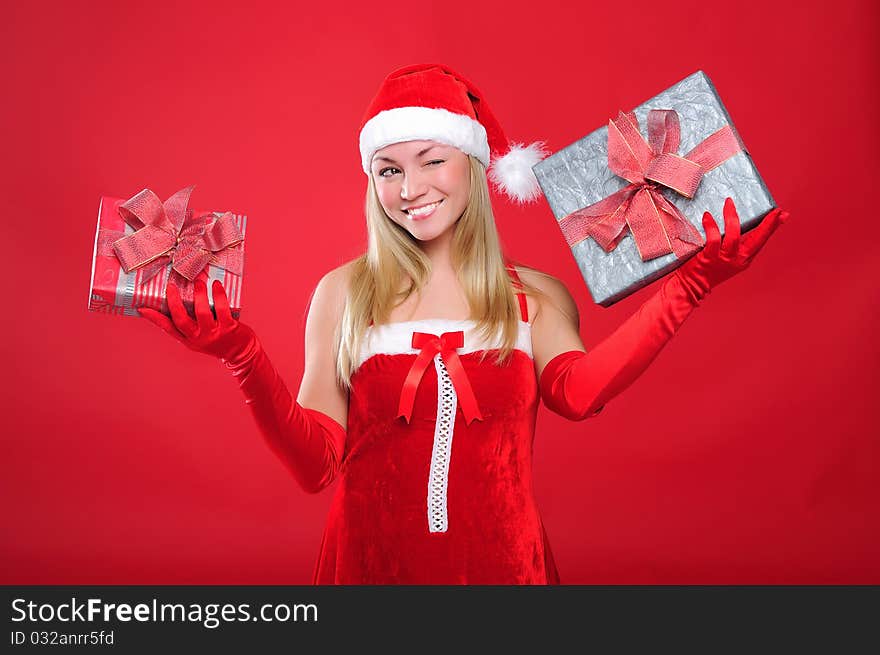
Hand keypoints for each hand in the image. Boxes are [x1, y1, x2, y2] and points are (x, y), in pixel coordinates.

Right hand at [138, 270, 256, 362]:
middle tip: (171, 286)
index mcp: (189, 340)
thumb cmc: (219, 340)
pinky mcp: (229, 328)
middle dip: (174, 302)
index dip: (155, 318)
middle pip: (182, 320)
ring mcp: (214, 334)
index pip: (168, 329)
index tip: (142, 308)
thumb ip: (190, 324)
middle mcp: (199, 338)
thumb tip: (178, 302)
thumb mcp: (200, 337)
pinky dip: (219, 295)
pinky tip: (216, 285)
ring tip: (198, 282)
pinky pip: (222, 309)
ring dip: (199, 295)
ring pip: (202, 313)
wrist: (242, 354)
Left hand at [674, 197, 789, 299]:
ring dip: (731, 217)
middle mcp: (737, 260)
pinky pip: (713, 238)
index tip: (783, 214)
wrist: (690, 286)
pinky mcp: (709, 258)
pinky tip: (707, 216)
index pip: (762, 240)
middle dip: (768, 224)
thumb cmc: (707, 268)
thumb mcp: (726, 257)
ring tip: (729, 203)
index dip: (772, 227)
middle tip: (775, 211)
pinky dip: (711, 225)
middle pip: (757, 239)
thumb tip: (735, 221)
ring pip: (734, 235)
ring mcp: (724, 259)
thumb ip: (733, 243)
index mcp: (744, 259)